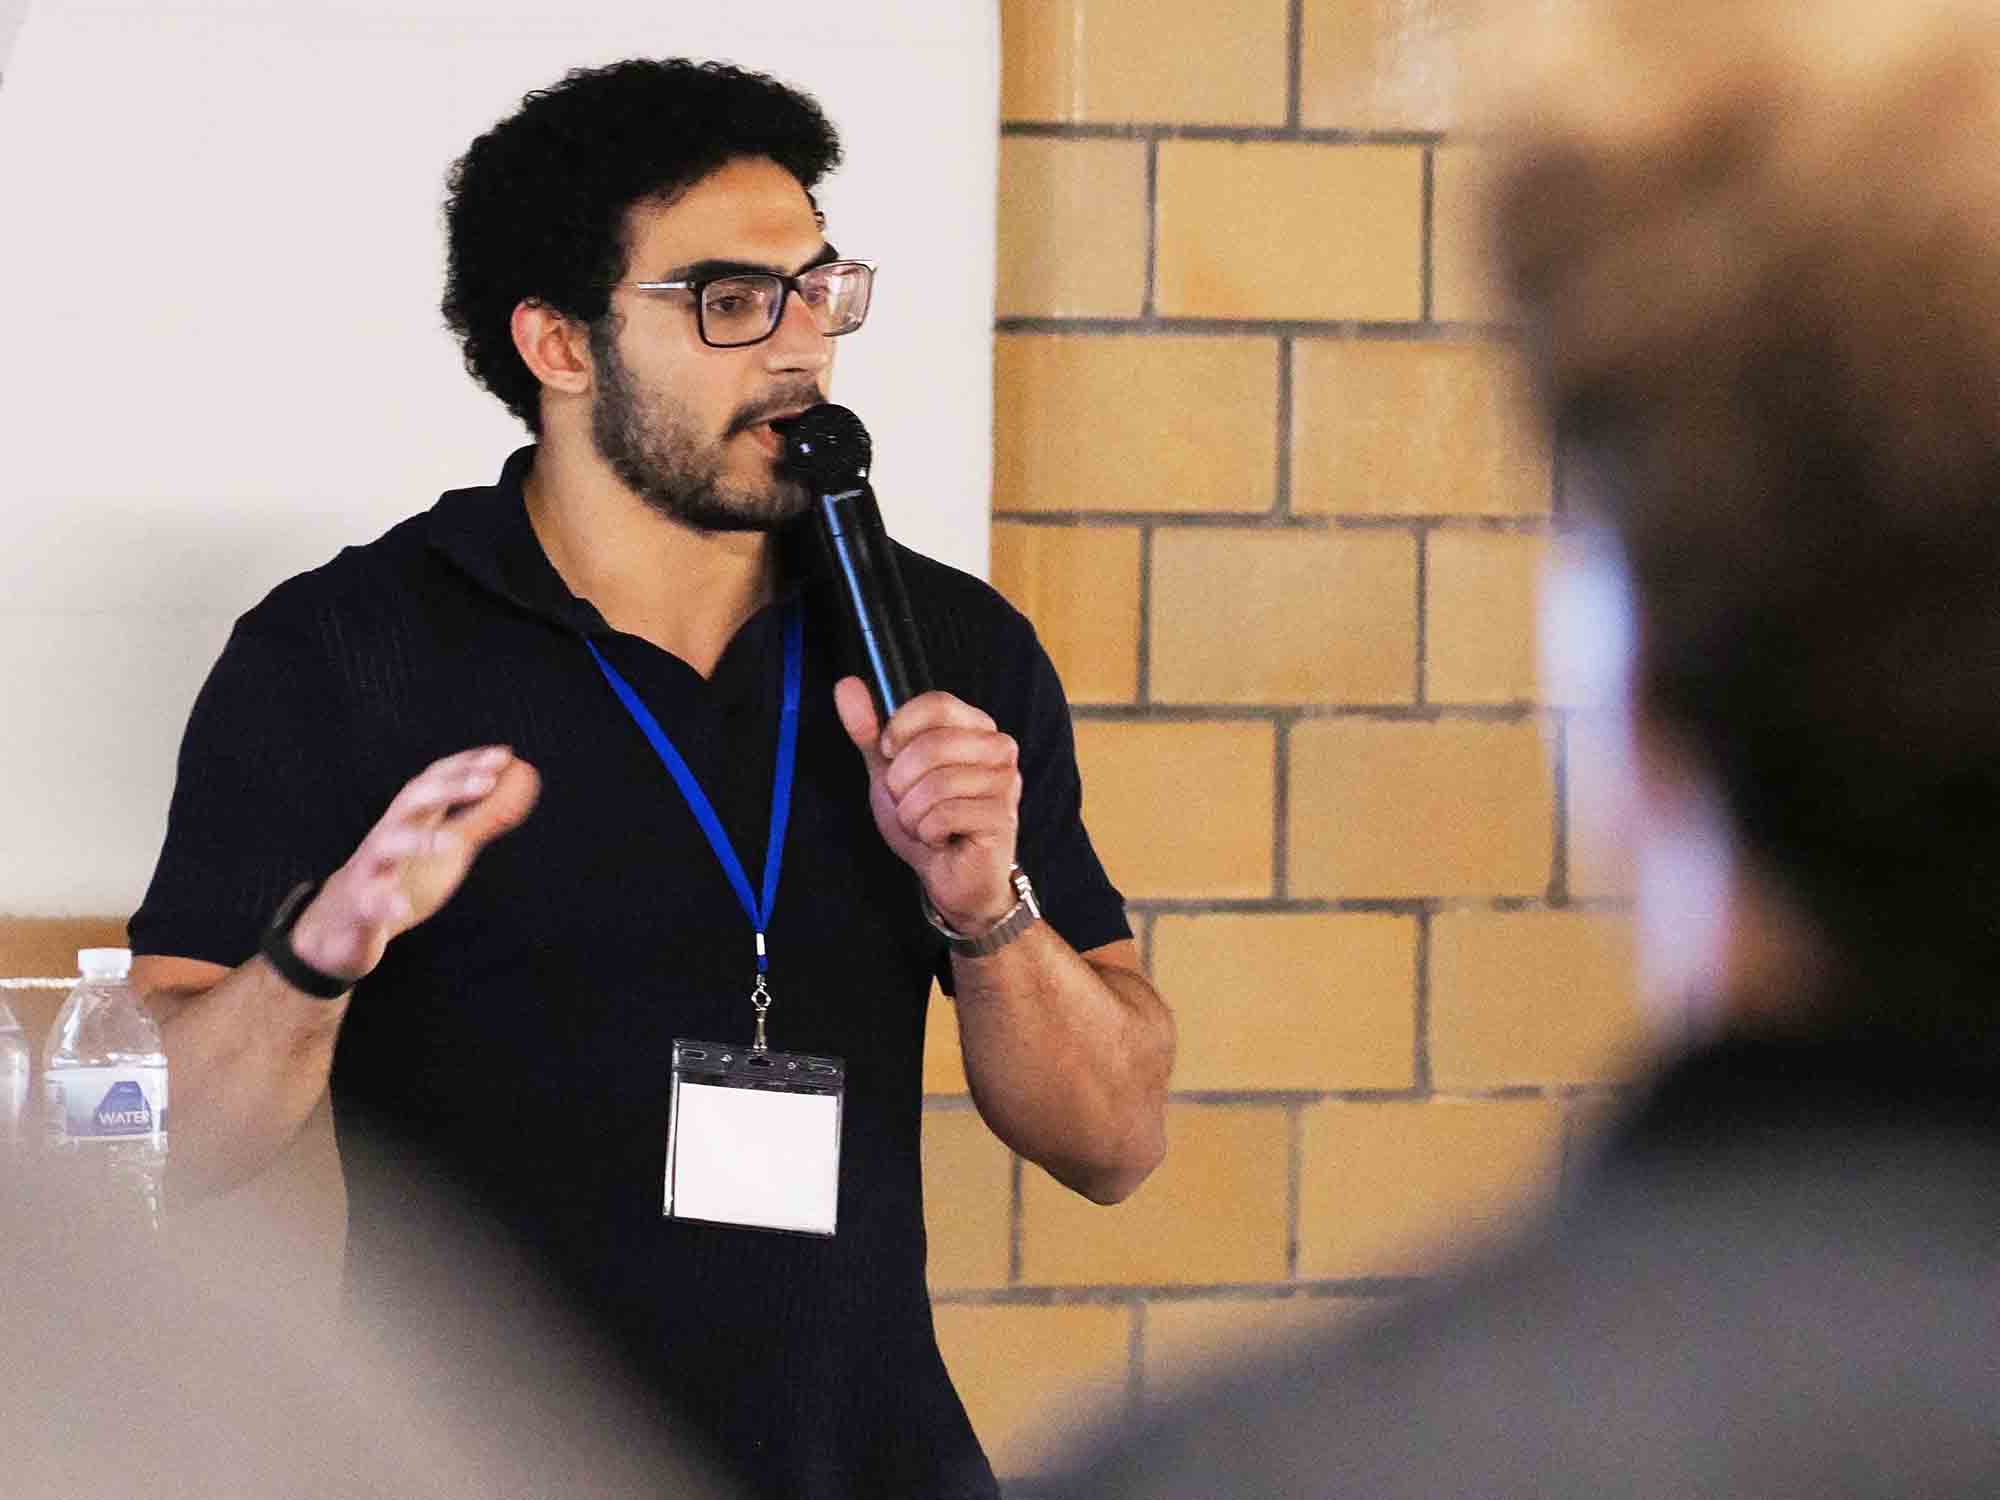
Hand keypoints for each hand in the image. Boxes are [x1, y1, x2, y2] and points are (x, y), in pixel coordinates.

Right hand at [288, 745, 540, 983]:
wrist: (342, 926)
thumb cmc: (400, 876)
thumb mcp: (446, 846)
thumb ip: (480, 819)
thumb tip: (520, 788)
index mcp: (410, 821)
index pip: (434, 782)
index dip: (466, 766)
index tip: (503, 754)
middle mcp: (387, 837)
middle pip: (412, 802)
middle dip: (448, 788)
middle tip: (487, 781)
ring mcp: (370, 871)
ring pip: (386, 847)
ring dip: (418, 841)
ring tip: (449, 842)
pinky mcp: (359, 908)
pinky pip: (370, 903)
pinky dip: (384, 902)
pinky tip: (400, 905)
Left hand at [834, 679, 1020, 932]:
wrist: (952, 876)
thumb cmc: (929, 819)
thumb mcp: (890, 771)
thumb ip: (870, 730)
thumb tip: (846, 686)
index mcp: (976, 727)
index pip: (938, 703)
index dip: (901, 728)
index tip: (889, 753)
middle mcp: (999, 748)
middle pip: (933, 745)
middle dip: (902, 783)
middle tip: (908, 802)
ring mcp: (1006, 783)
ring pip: (936, 785)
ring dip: (912, 813)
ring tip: (924, 823)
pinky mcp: (1002, 818)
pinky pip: (944, 816)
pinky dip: (927, 833)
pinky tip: (940, 839)